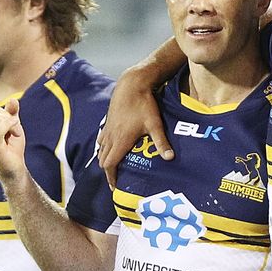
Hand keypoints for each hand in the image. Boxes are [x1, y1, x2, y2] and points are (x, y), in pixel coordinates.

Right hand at [0, 77, 26, 180]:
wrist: (13, 169)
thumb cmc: (11, 148)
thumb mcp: (12, 126)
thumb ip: (11, 112)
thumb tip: (13, 100)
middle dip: (9, 118)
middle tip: (12, 133)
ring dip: (12, 125)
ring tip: (12, 138)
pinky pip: (0, 127)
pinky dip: (10, 126)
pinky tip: (14, 133)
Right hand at [97, 69, 172, 188]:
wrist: (131, 84)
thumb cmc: (143, 104)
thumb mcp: (155, 124)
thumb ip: (161, 142)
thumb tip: (170, 158)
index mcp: (120, 141)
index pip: (110, 165)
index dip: (111, 178)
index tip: (115, 186)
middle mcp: (111, 136)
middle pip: (103, 159)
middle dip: (108, 171)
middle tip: (116, 179)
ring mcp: (107, 128)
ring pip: (101, 149)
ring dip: (105, 159)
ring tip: (114, 165)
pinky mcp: (107, 121)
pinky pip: (102, 139)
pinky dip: (104, 147)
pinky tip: (112, 146)